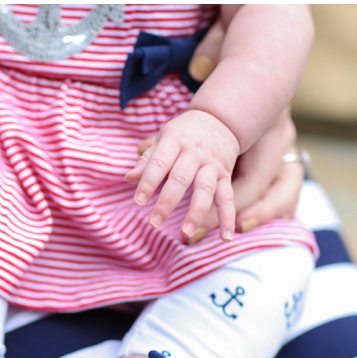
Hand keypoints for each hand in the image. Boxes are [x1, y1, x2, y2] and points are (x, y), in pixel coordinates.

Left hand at [133, 111, 302, 241]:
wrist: (220, 119)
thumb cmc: (183, 134)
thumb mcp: (163, 139)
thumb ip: (148, 160)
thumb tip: (129, 179)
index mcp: (175, 142)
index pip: (159, 163)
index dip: (148, 182)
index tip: (138, 202)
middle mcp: (195, 153)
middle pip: (181, 179)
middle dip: (167, 202)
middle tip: (154, 223)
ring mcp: (212, 165)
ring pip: (205, 189)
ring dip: (196, 212)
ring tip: (185, 233)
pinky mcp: (225, 175)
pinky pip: (227, 198)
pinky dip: (228, 218)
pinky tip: (226, 237)